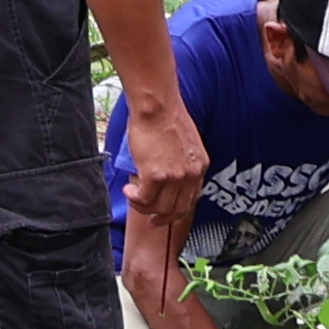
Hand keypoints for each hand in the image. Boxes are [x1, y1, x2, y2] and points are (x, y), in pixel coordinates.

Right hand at [119, 93, 207, 244]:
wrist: (157, 107)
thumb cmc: (165, 116)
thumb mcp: (185, 142)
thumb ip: (181, 160)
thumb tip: (166, 172)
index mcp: (199, 165)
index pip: (192, 198)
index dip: (178, 209)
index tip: (167, 213)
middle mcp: (190, 174)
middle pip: (178, 209)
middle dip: (162, 218)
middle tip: (151, 221)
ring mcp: (174, 177)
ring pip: (159, 207)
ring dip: (144, 207)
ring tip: (133, 197)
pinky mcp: (156, 175)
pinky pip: (144, 199)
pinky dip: (134, 199)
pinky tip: (128, 192)